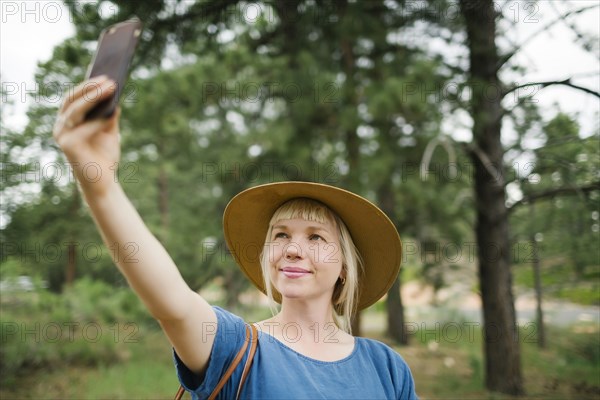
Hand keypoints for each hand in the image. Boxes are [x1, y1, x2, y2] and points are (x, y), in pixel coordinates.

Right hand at [53, 76, 120, 196]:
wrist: (103, 181)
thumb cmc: (105, 156)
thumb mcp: (110, 130)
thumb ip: (109, 114)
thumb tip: (114, 96)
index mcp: (68, 120)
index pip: (74, 97)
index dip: (88, 85)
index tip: (105, 75)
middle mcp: (61, 125)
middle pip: (73, 99)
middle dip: (91, 88)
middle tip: (109, 80)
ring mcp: (62, 135)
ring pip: (76, 109)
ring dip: (94, 97)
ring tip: (110, 89)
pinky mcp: (67, 146)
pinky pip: (83, 128)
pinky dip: (98, 121)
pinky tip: (111, 115)